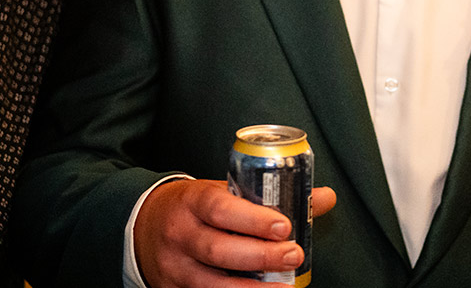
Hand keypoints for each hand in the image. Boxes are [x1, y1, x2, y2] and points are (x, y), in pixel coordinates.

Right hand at [135, 178, 336, 287]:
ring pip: (211, 283)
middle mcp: (181, 233)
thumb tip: (325, 197)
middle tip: (293, 255)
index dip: (252, 219)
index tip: (283, 226)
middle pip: (218, 248)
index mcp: (193, 201)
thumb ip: (272, 197)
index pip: (220, 208)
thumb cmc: (197, 207)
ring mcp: (176, 266)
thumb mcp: (225, 191)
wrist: (144, 225)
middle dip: (259, 256)